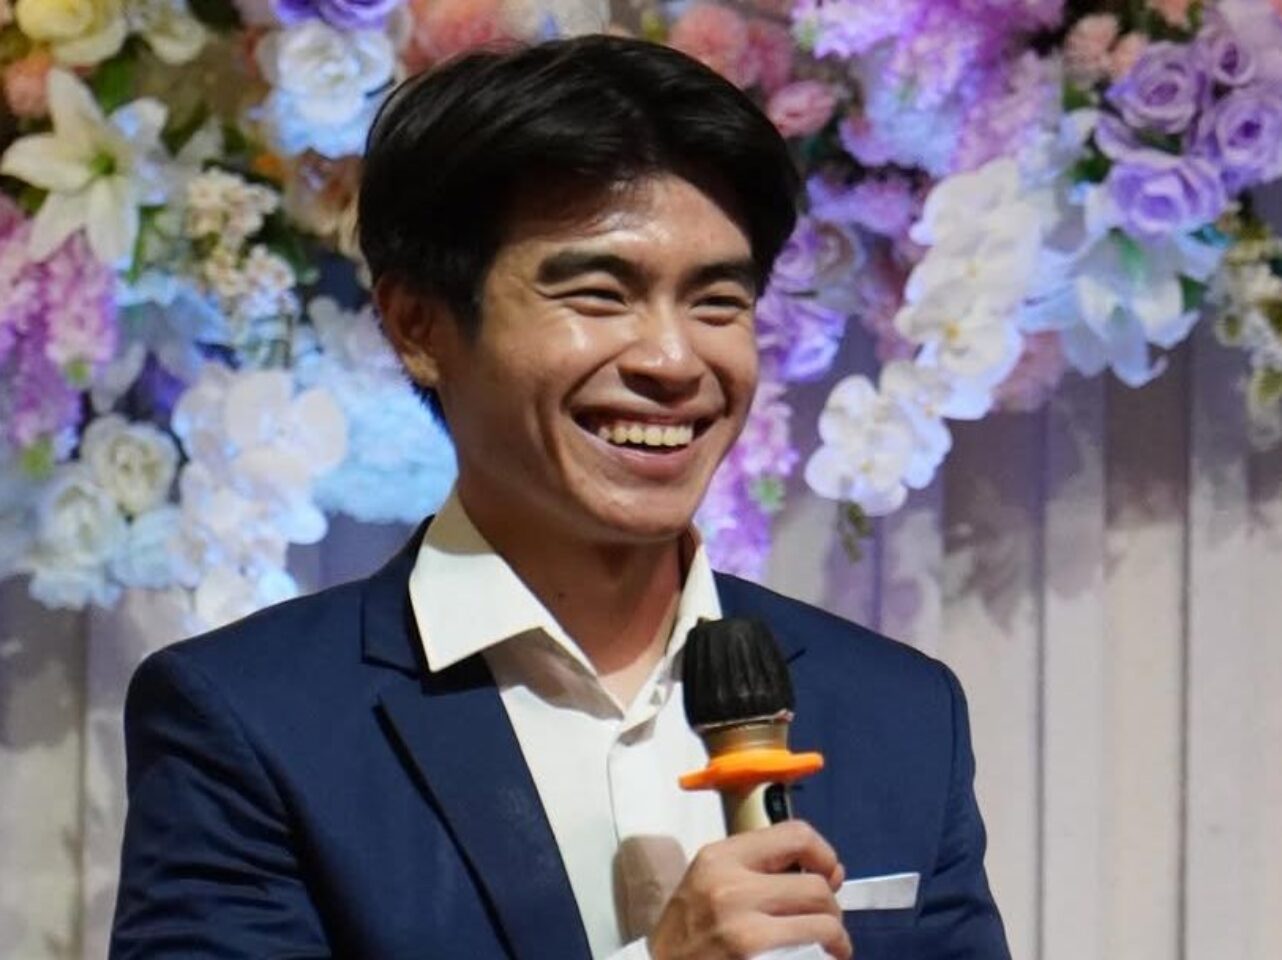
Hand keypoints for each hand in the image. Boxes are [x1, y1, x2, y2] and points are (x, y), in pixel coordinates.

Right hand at [647, 820, 851, 959]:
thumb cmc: (689, 932)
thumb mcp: (710, 883)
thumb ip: (759, 870)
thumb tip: (828, 871)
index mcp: (721, 857)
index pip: (795, 834)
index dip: (824, 854)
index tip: (828, 875)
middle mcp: (730, 884)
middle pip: (816, 884)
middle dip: (832, 906)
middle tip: (826, 921)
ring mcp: (741, 924)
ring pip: (823, 921)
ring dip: (836, 935)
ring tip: (831, 945)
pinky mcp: (751, 955)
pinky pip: (813, 951)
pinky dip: (826, 955)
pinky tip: (821, 958)